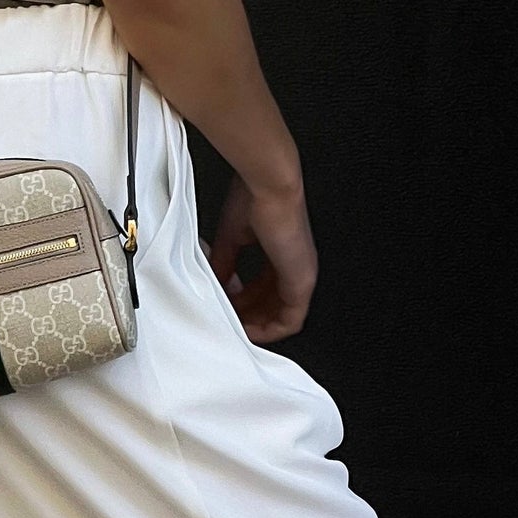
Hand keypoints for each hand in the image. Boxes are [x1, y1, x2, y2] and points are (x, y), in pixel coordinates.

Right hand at [202, 171, 317, 343]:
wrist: (268, 185)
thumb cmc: (254, 197)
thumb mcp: (232, 237)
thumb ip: (225, 264)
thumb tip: (216, 282)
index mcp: (281, 253)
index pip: (263, 286)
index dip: (243, 300)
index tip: (225, 306)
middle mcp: (294, 265)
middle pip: (272, 304)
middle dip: (247, 315)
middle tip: (226, 322)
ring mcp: (301, 275)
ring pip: (281, 316)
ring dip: (257, 326)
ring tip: (234, 330)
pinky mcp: (302, 282)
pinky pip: (290, 320)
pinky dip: (270, 330)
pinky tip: (251, 332)